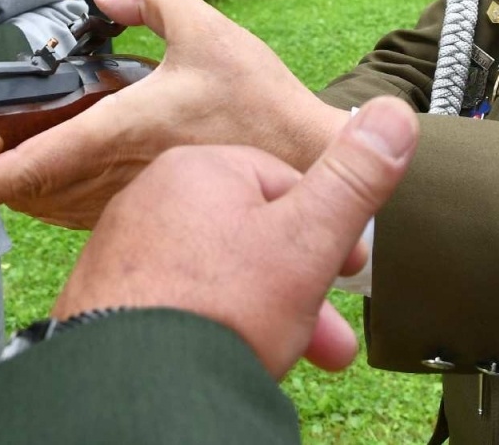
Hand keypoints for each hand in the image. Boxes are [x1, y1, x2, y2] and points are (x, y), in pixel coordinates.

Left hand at [0, 0, 348, 228]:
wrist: (312, 161)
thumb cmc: (261, 101)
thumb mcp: (208, 30)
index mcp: (119, 131)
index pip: (32, 163)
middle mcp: (117, 175)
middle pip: (30, 196)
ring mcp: (135, 199)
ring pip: (57, 211)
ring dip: (19, 200)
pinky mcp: (157, 210)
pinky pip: (90, 215)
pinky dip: (59, 206)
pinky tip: (49, 194)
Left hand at [50, 95, 417, 378]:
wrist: (134, 385)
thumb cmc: (220, 307)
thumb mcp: (308, 239)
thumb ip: (353, 179)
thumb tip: (394, 113)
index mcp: (200, 167)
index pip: (284, 185)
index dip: (327, 230)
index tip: (350, 269)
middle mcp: (152, 197)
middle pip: (249, 236)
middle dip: (298, 287)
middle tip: (327, 337)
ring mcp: (123, 249)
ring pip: (214, 274)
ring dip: (258, 312)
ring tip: (282, 356)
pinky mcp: (103, 298)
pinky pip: (173, 302)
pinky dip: (205, 324)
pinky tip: (223, 353)